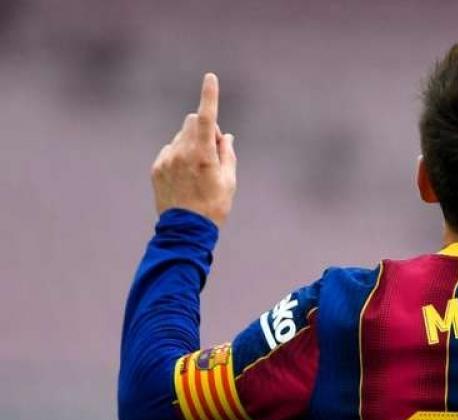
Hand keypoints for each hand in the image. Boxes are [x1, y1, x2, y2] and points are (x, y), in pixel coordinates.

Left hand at [151, 73, 236, 226]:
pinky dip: (179, 156)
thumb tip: (224, 135)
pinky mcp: (156, 168)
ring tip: (198, 171)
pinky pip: (170, 151)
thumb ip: (227, 153)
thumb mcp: (229, 181)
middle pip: (191, 122)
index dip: (209, 96)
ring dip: (191, 144)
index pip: (206, 117)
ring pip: (181, 137)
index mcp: (202, 154)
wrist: (186, 231)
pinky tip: (185, 177)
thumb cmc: (214, 206)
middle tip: (214, 151)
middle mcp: (181, 152)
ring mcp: (166, 159)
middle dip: (204, 129)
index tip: (210, 77)